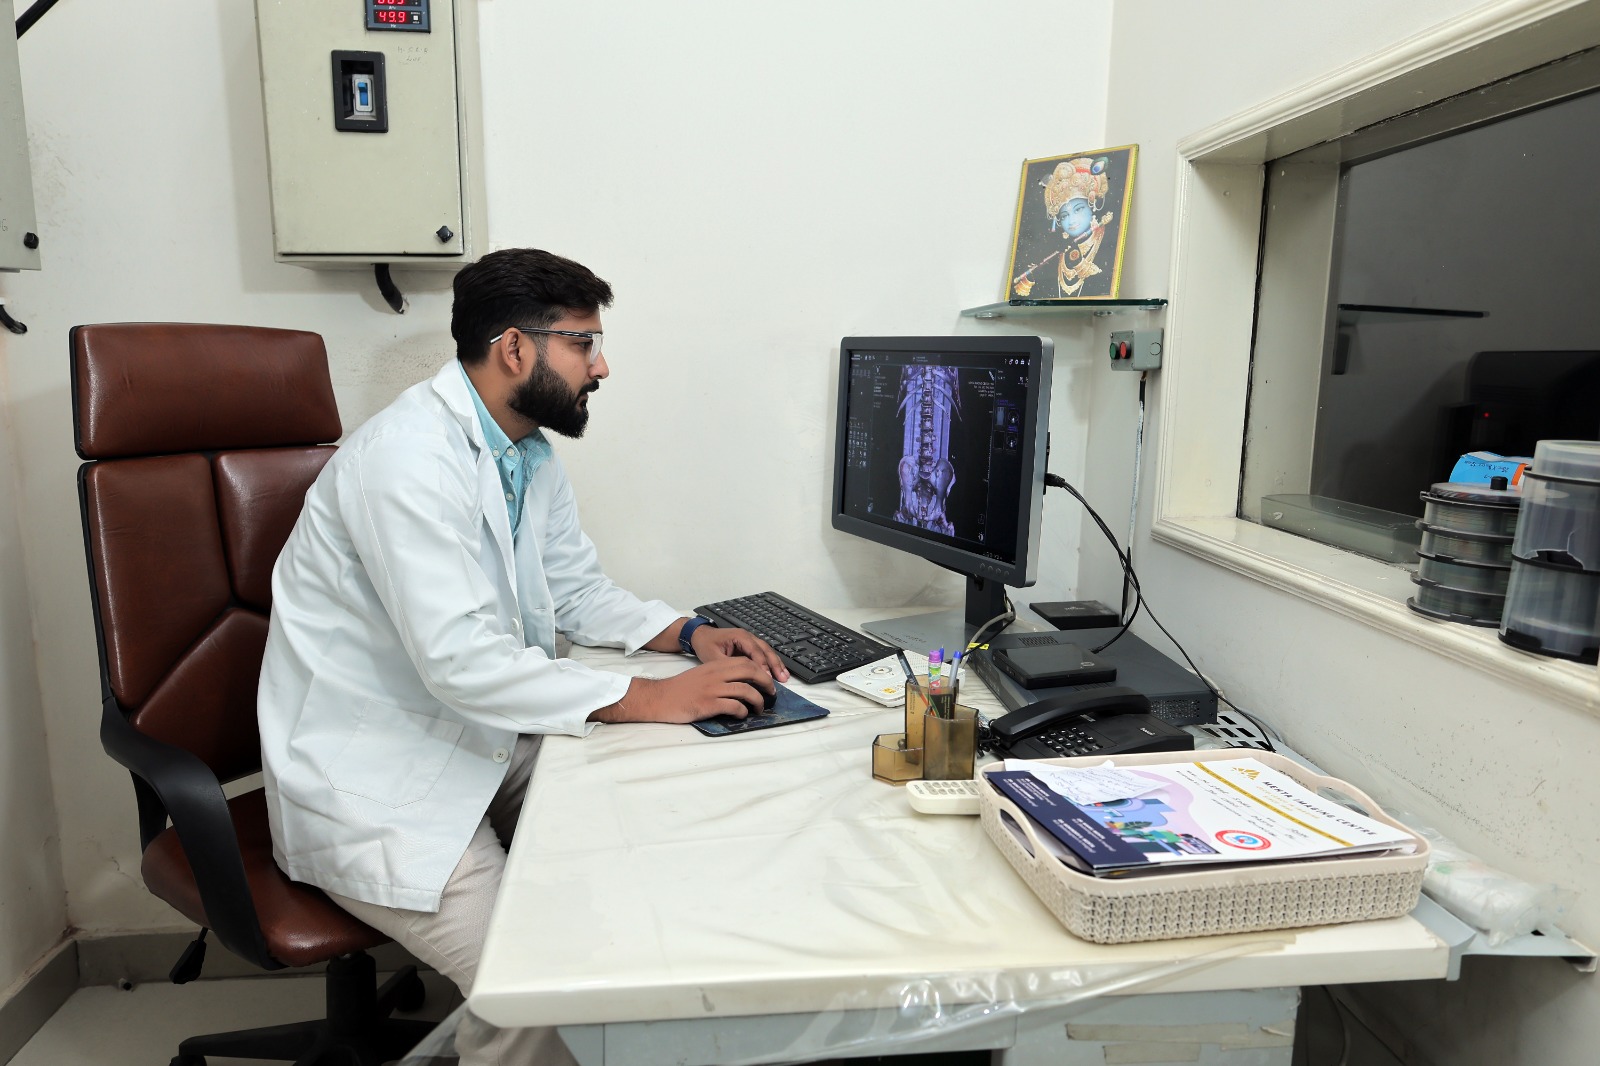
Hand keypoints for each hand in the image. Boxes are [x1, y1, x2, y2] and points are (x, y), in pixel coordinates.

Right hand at [591, 660, 776, 723]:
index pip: (744, 661)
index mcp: (714, 665)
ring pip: (745, 690)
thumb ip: (720, 675)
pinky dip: (742, 711)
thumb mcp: (701, 674)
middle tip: (772, 693)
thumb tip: (742, 684)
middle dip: (765, 682)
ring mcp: (712, 689)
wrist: (659, 697)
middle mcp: (715, 674)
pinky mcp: (708, 704)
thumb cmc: (680, 689)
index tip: (766, 680)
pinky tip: (742, 715)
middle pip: (750, 671)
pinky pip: (734, 706)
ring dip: (758, 700)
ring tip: (760, 708)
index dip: (760, 670)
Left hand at [690, 625, 790, 682]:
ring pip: (768, 651)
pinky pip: (764, 653)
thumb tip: (739, 680)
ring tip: (785, 677)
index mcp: (740, 636)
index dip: (762, 665)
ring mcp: (751, 640)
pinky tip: (779, 672)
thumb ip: (727, 667)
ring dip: (777, 664)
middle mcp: (748, 636)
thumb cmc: (706, 645)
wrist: (700, 635)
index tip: (768, 678)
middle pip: (766, 650)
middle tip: (782, 679)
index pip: (755, 651)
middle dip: (775, 665)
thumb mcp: (713, 657)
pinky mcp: (750, 646)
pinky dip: (772, 663)